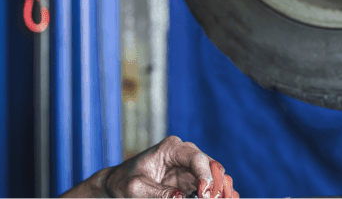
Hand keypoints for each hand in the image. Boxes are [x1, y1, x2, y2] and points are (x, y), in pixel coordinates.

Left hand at [61, 136, 238, 198]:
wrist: (118, 184)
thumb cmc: (124, 182)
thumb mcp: (136, 189)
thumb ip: (158, 193)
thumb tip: (181, 197)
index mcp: (172, 148)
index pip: (196, 158)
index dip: (205, 175)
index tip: (205, 194)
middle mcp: (186, 155)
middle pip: (211, 166)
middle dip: (217, 184)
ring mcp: (191, 168)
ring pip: (216, 177)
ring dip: (222, 190)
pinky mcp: (192, 181)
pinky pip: (211, 186)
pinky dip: (219, 193)